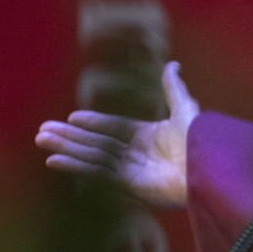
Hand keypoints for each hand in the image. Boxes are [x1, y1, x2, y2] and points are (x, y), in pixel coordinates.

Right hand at [35, 61, 198, 208]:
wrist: (210, 169)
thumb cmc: (202, 141)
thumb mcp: (185, 109)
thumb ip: (173, 89)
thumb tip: (172, 64)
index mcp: (150, 136)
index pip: (114, 127)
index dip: (94, 123)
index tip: (72, 117)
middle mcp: (138, 153)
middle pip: (98, 143)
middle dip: (71, 137)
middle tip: (43, 131)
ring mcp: (132, 170)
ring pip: (93, 156)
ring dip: (67, 149)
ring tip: (42, 141)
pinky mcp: (129, 186)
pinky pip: (98, 174)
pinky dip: (76, 167)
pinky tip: (55, 160)